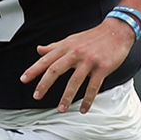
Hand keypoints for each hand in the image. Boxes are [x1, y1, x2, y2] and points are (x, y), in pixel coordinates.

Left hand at [21, 19, 135, 112]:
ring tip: (61, 108)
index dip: (34, 70)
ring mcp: (89, 61)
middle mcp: (76, 53)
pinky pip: (93, 87)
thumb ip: (55, 46)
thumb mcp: (71, 39)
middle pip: (56, 69)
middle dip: (44, 84)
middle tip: (37, 96)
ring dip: (66, 97)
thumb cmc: (93, 37)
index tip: (23, 79)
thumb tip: (39, 49)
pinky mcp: (102, 68)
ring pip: (74, 81)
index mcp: (67, 47)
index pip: (46, 59)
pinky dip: (87, 100)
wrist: (117, 30)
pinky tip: (83, 108)